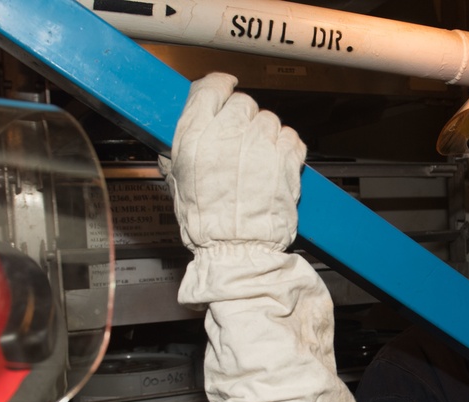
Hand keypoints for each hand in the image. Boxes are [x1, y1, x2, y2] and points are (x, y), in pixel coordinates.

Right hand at [158, 72, 306, 251]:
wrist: (238, 249)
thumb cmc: (207, 224)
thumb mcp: (178, 183)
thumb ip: (180, 152)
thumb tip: (181, 137)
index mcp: (194, 136)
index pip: (210, 88)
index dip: (220, 86)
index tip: (226, 88)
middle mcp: (227, 134)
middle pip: (242, 102)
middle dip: (242, 119)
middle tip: (239, 143)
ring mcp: (260, 143)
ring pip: (268, 119)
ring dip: (265, 135)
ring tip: (256, 162)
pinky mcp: (286, 157)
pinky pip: (290, 136)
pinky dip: (286, 148)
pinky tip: (274, 166)